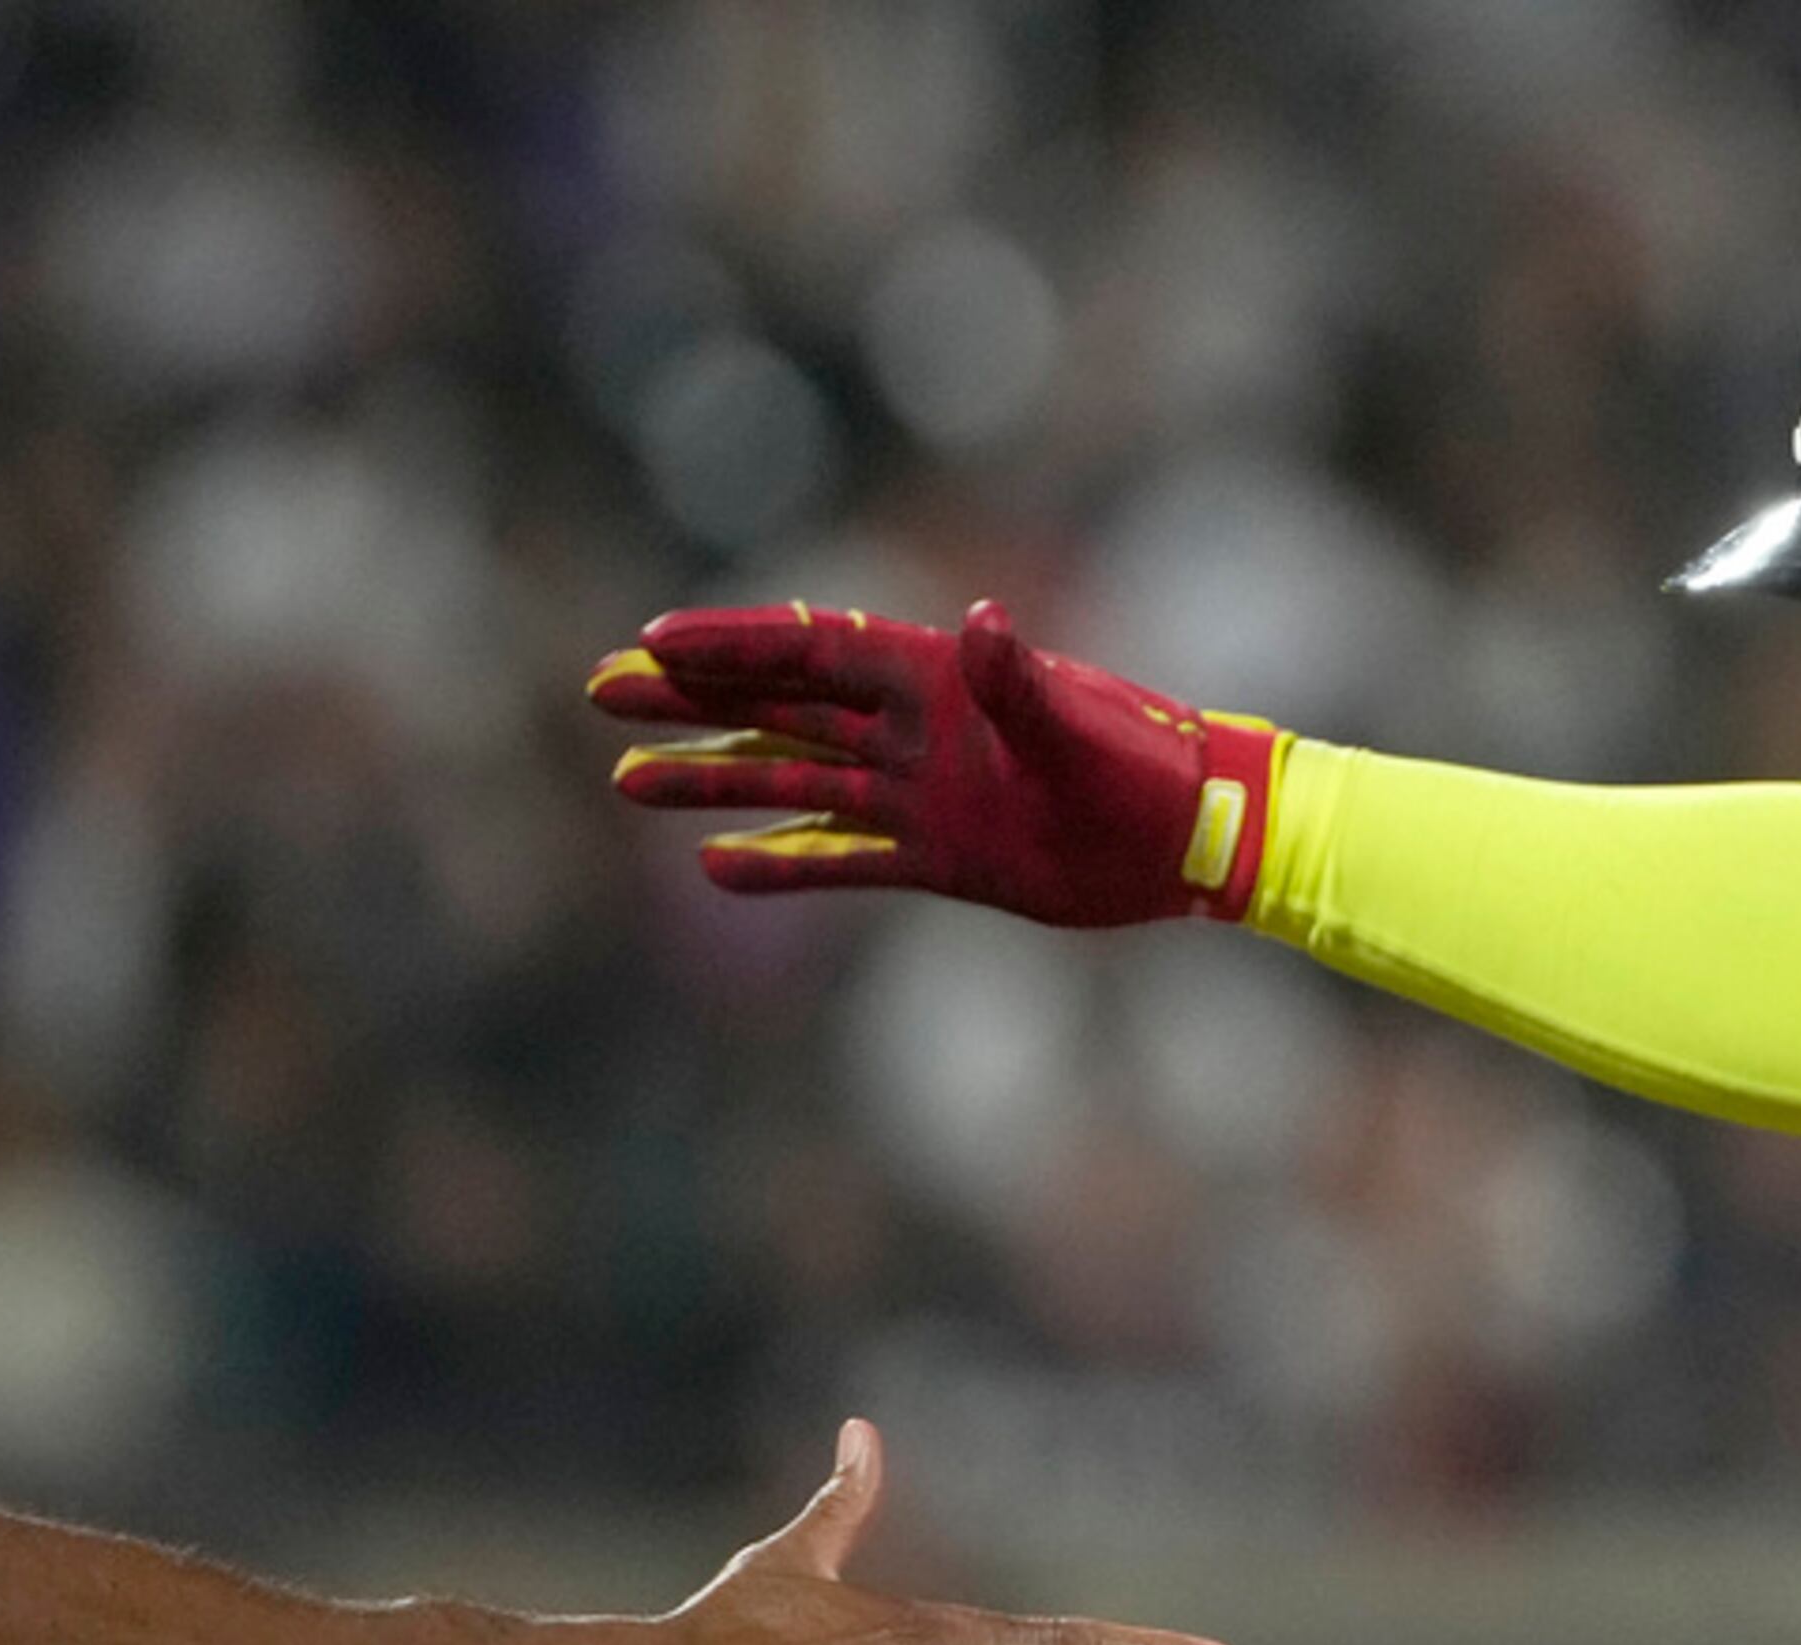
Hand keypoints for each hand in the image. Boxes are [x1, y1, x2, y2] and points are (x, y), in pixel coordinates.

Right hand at [590, 598, 1279, 925]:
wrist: (1196, 836)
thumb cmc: (1148, 771)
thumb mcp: (1080, 730)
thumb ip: (1021, 684)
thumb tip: (986, 621)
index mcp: (939, 679)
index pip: (814, 652)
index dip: (734, 645)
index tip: (652, 641)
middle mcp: (915, 729)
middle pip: (781, 705)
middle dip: (693, 699)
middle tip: (603, 691)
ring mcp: (921, 793)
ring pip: (794, 778)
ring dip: (714, 777)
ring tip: (630, 780)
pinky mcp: (940, 856)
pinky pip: (841, 857)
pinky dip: (782, 863)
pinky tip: (716, 868)